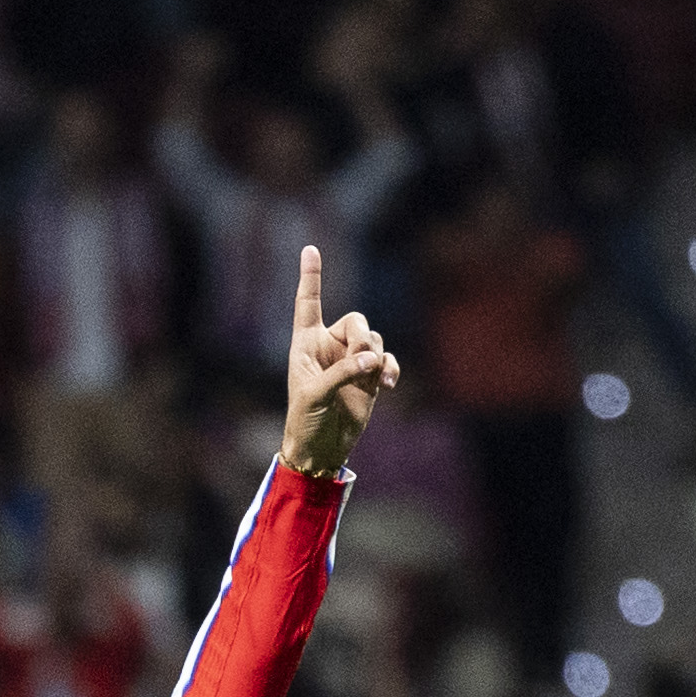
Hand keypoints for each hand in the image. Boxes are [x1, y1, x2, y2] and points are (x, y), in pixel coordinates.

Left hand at [279, 245, 398, 476]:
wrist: (322, 447)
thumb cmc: (305, 420)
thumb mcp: (314, 395)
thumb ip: (342, 373)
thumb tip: (372, 359)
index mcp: (306, 343)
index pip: (308, 303)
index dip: (311, 277)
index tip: (310, 249)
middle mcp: (329, 346)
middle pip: (356, 320)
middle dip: (362, 336)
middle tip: (361, 360)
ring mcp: (352, 361)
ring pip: (373, 340)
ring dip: (376, 356)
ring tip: (375, 379)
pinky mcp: (370, 377)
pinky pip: (386, 360)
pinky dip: (390, 367)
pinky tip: (387, 382)